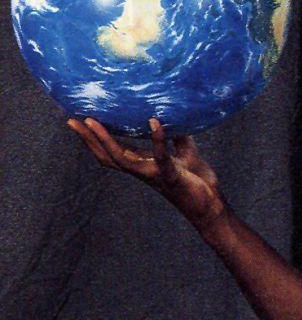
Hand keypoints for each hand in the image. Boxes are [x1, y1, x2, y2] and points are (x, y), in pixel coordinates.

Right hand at [68, 117, 225, 233]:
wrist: (212, 206)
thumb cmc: (197, 182)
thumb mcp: (184, 153)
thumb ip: (176, 136)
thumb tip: (172, 113)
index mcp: (144, 164)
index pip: (114, 151)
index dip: (96, 138)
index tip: (80, 120)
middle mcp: (143, 170)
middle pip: (108, 156)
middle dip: (88, 140)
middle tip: (71, 122)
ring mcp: (154, 174)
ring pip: (122, 159)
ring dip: (105, 140)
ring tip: (92, 121)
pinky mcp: (171, 176)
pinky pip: (161, 157)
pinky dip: (157, 140)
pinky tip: (153, 122)